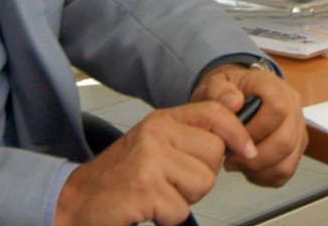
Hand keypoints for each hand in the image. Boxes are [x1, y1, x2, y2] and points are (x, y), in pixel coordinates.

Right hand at [54, 101, 255, 225]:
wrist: (80, 199)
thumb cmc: (121, 175)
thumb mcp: (156, 143)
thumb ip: (192, 131)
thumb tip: (236, 114)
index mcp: (161, 120)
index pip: (215, 112)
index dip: (237, 132)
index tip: (247, 150)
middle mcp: (156, 134)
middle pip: (214, 154)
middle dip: (201, 175)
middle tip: (171, 179)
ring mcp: (149, 160)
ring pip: (203, 183)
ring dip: (184, 197)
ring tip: (158, 192)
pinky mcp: (145, 188)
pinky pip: (181, 209)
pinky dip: (168, 216)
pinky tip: (149, 206)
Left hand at [190, 63, 307, 186]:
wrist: (235, 98)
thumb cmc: (226, 93)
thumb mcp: (215, 84)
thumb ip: (219, 90)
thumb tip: (234, 102)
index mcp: (275, 87)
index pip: (277, 109)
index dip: (256, 129)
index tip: (234, 138)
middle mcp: (292, 106)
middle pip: (285, 141)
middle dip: (255, 158)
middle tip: (230, 160)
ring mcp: (298, 129)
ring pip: (288, 161)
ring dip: (259, 170)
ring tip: (237, 164)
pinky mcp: (297, 148)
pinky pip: (286, 172)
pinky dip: (265, 176)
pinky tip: (247, 168)